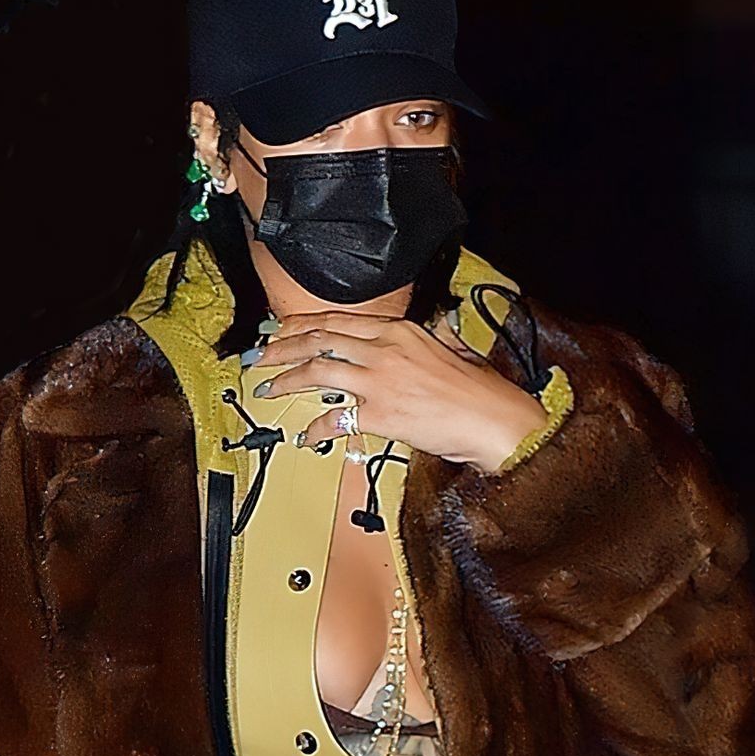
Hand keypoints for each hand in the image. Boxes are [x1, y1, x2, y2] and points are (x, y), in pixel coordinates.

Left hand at [254, 310, 549, 472]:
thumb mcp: (455, 348)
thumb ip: (436, 335)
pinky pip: (335, 418)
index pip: (337, 320)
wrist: (493, 420)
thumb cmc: (480, 390)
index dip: (301, 325)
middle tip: (260, 357)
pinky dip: (316, 428)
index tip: (281, 330)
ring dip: (286, 380)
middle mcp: (385, 349)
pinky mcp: (380, 414)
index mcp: (400, 331)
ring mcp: (380, 381)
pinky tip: (307, 435)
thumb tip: (437, 326)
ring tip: (269, 388)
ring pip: (317, 371)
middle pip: (318, 340)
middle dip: (281, 348)